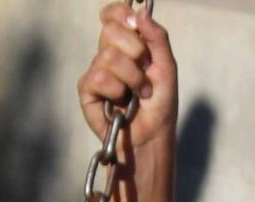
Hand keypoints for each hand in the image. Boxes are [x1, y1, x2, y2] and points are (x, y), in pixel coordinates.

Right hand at [78, 3, 178, 150]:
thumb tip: (141, 10)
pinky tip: (121, 102)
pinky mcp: (88, 91)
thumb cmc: (160, 104)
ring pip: (107, 55)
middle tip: (145, 70)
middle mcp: (109, 54)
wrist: (153, 135)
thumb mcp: (166, 67)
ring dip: (131, 76)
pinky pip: (98, 77)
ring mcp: (97, 72)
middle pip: (110, 30)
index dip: (120, 14)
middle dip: (135, 50)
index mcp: (127, 45)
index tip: (134, 25)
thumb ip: (157, 37)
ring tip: (139, 93)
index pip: (113, 16)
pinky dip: (115, 89)